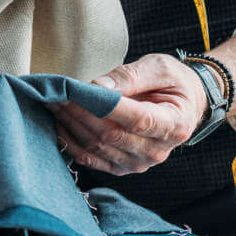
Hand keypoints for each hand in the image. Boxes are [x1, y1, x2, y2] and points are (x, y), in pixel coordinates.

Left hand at [51, 53, 207, 175]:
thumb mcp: (159, 68)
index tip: (77, 90)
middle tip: (57, 91)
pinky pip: (91, 159)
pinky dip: (71, 142)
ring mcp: (139, 162)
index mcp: (174, 124)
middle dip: (79, 112)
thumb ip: (129, 76)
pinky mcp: (122, 167)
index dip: (104, 107)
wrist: (183, 105)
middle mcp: (157, 150)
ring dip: (70, 125)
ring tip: (53, 102)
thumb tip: (97, 87)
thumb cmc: (172, 82)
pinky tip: (59, 123)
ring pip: (97, 147)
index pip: (137, 119)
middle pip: (111, 135)